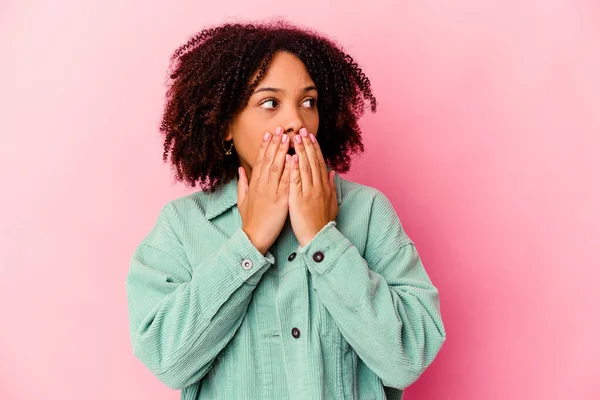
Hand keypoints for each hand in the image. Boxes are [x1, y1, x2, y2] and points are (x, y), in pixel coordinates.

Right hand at [237, 127, 292, 254]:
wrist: (253, 237)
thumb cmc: (250, 221)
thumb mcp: (241, 201)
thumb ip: (242, 184)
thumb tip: (240, 170)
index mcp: (254, 184)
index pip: (259, 160)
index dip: (265, 146)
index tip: (268, 134)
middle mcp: (261, 185)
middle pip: (268, 159)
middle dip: (274, 143)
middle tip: (279, 128)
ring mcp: (270, 192)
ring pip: (276, 167)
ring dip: (282, 151)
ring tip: (287, 137)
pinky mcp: (280, 200)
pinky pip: (285, 182)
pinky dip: (289, 169)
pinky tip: (293, 158)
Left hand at [289, 128, 338, 246]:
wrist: (319, 238)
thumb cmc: (322, 223)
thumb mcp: (332, 204)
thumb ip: (331, 187)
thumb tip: (332, 173)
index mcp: (324, 187)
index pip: (319, 163)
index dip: (314, 149)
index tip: (310, 137)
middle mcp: (318, 187)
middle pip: (313, 161)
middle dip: (307, 144)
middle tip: (302, 130)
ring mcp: (309, 193)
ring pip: (305, 167)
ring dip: (301, 151)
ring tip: (295, 137)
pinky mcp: (299, 200)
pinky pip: (297, 181)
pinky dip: (295, 168)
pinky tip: (292, 157)